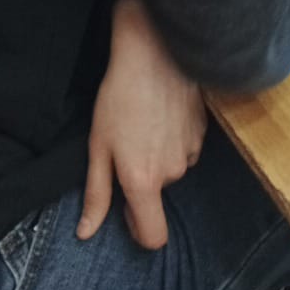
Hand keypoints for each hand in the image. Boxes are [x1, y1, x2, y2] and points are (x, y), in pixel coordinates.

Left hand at [78, 0, 206, 249]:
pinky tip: (161, 112)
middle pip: (158, 193)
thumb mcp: (98, 145)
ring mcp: (192, 151)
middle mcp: (173, 173)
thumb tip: (86, 232)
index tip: (125, 209)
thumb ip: (96, 194)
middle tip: (126, 142)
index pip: (153, 236)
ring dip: (158, 155)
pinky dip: (173, 138)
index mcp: (143, 181)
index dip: (138, 230)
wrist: (154, 53)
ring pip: (172, 169)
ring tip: (143, 122)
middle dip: (143, 177)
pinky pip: (185, 148)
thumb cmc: (120, 96)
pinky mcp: (203, 132)